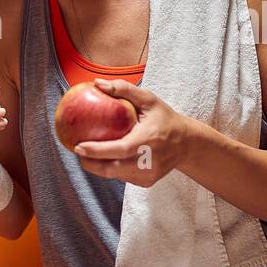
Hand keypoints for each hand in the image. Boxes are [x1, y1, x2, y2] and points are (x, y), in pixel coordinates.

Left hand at [71, 78, 196, 187]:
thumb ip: (124, 89)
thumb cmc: (165, 119)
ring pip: (115, 175)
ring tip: (88, 154)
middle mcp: (149, 161)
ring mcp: (148, 175)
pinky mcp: (147, 182)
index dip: (97, 151)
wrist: (188, 144)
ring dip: (99, 166)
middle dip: (90, 164)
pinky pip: (123, 177)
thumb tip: (97, 83)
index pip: (119, 149)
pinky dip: (112, 169)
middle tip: (77, 151)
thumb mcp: (149, 99)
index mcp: (148, 140)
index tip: (78, 147)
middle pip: (112, 169)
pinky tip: (106, 159)